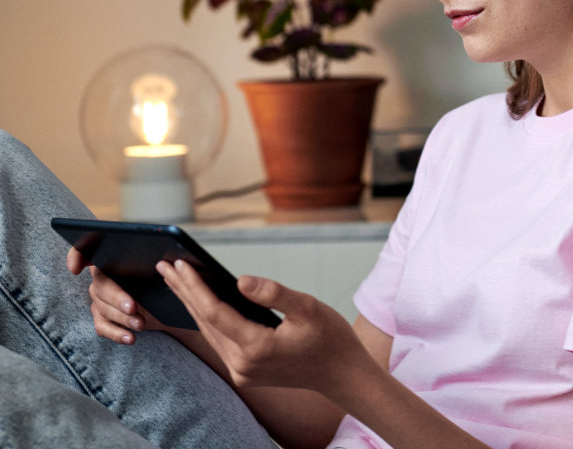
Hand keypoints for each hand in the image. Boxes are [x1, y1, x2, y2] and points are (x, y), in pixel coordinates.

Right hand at [67, 246, 163, 343]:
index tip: (76, 268)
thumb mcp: (163, 266)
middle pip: (101, 285)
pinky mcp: (102, 318)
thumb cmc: (162, 276)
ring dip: (123, 318)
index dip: (77, 256)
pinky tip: (130, 338)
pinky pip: (103, 327)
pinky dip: (117, 333)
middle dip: (117, 298)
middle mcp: (101, 277)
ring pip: (103, 308)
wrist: (168, 300)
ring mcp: (99, 299)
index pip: (87, 249)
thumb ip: (158, 260)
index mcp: (114, 256)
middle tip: (133, 307)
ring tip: (141, 323)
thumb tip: (164, 259)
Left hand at [157, 259, 366, 394]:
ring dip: (191, 304)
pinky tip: (200, 302)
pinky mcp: (246, 372)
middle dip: (184, 291)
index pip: (214, 312)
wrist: (343, 374)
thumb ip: (274, 293)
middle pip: (204, 322)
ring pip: (209, 331)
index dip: (195, 286)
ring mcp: (242, 372)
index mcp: (256, 348)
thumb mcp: (308, 307)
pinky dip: (207, 317)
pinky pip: (219, 339)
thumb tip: (240, 280)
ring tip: (176, 280)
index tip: (181, 263)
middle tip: (164, 265)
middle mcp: (242, 364)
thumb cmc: (330, 337)